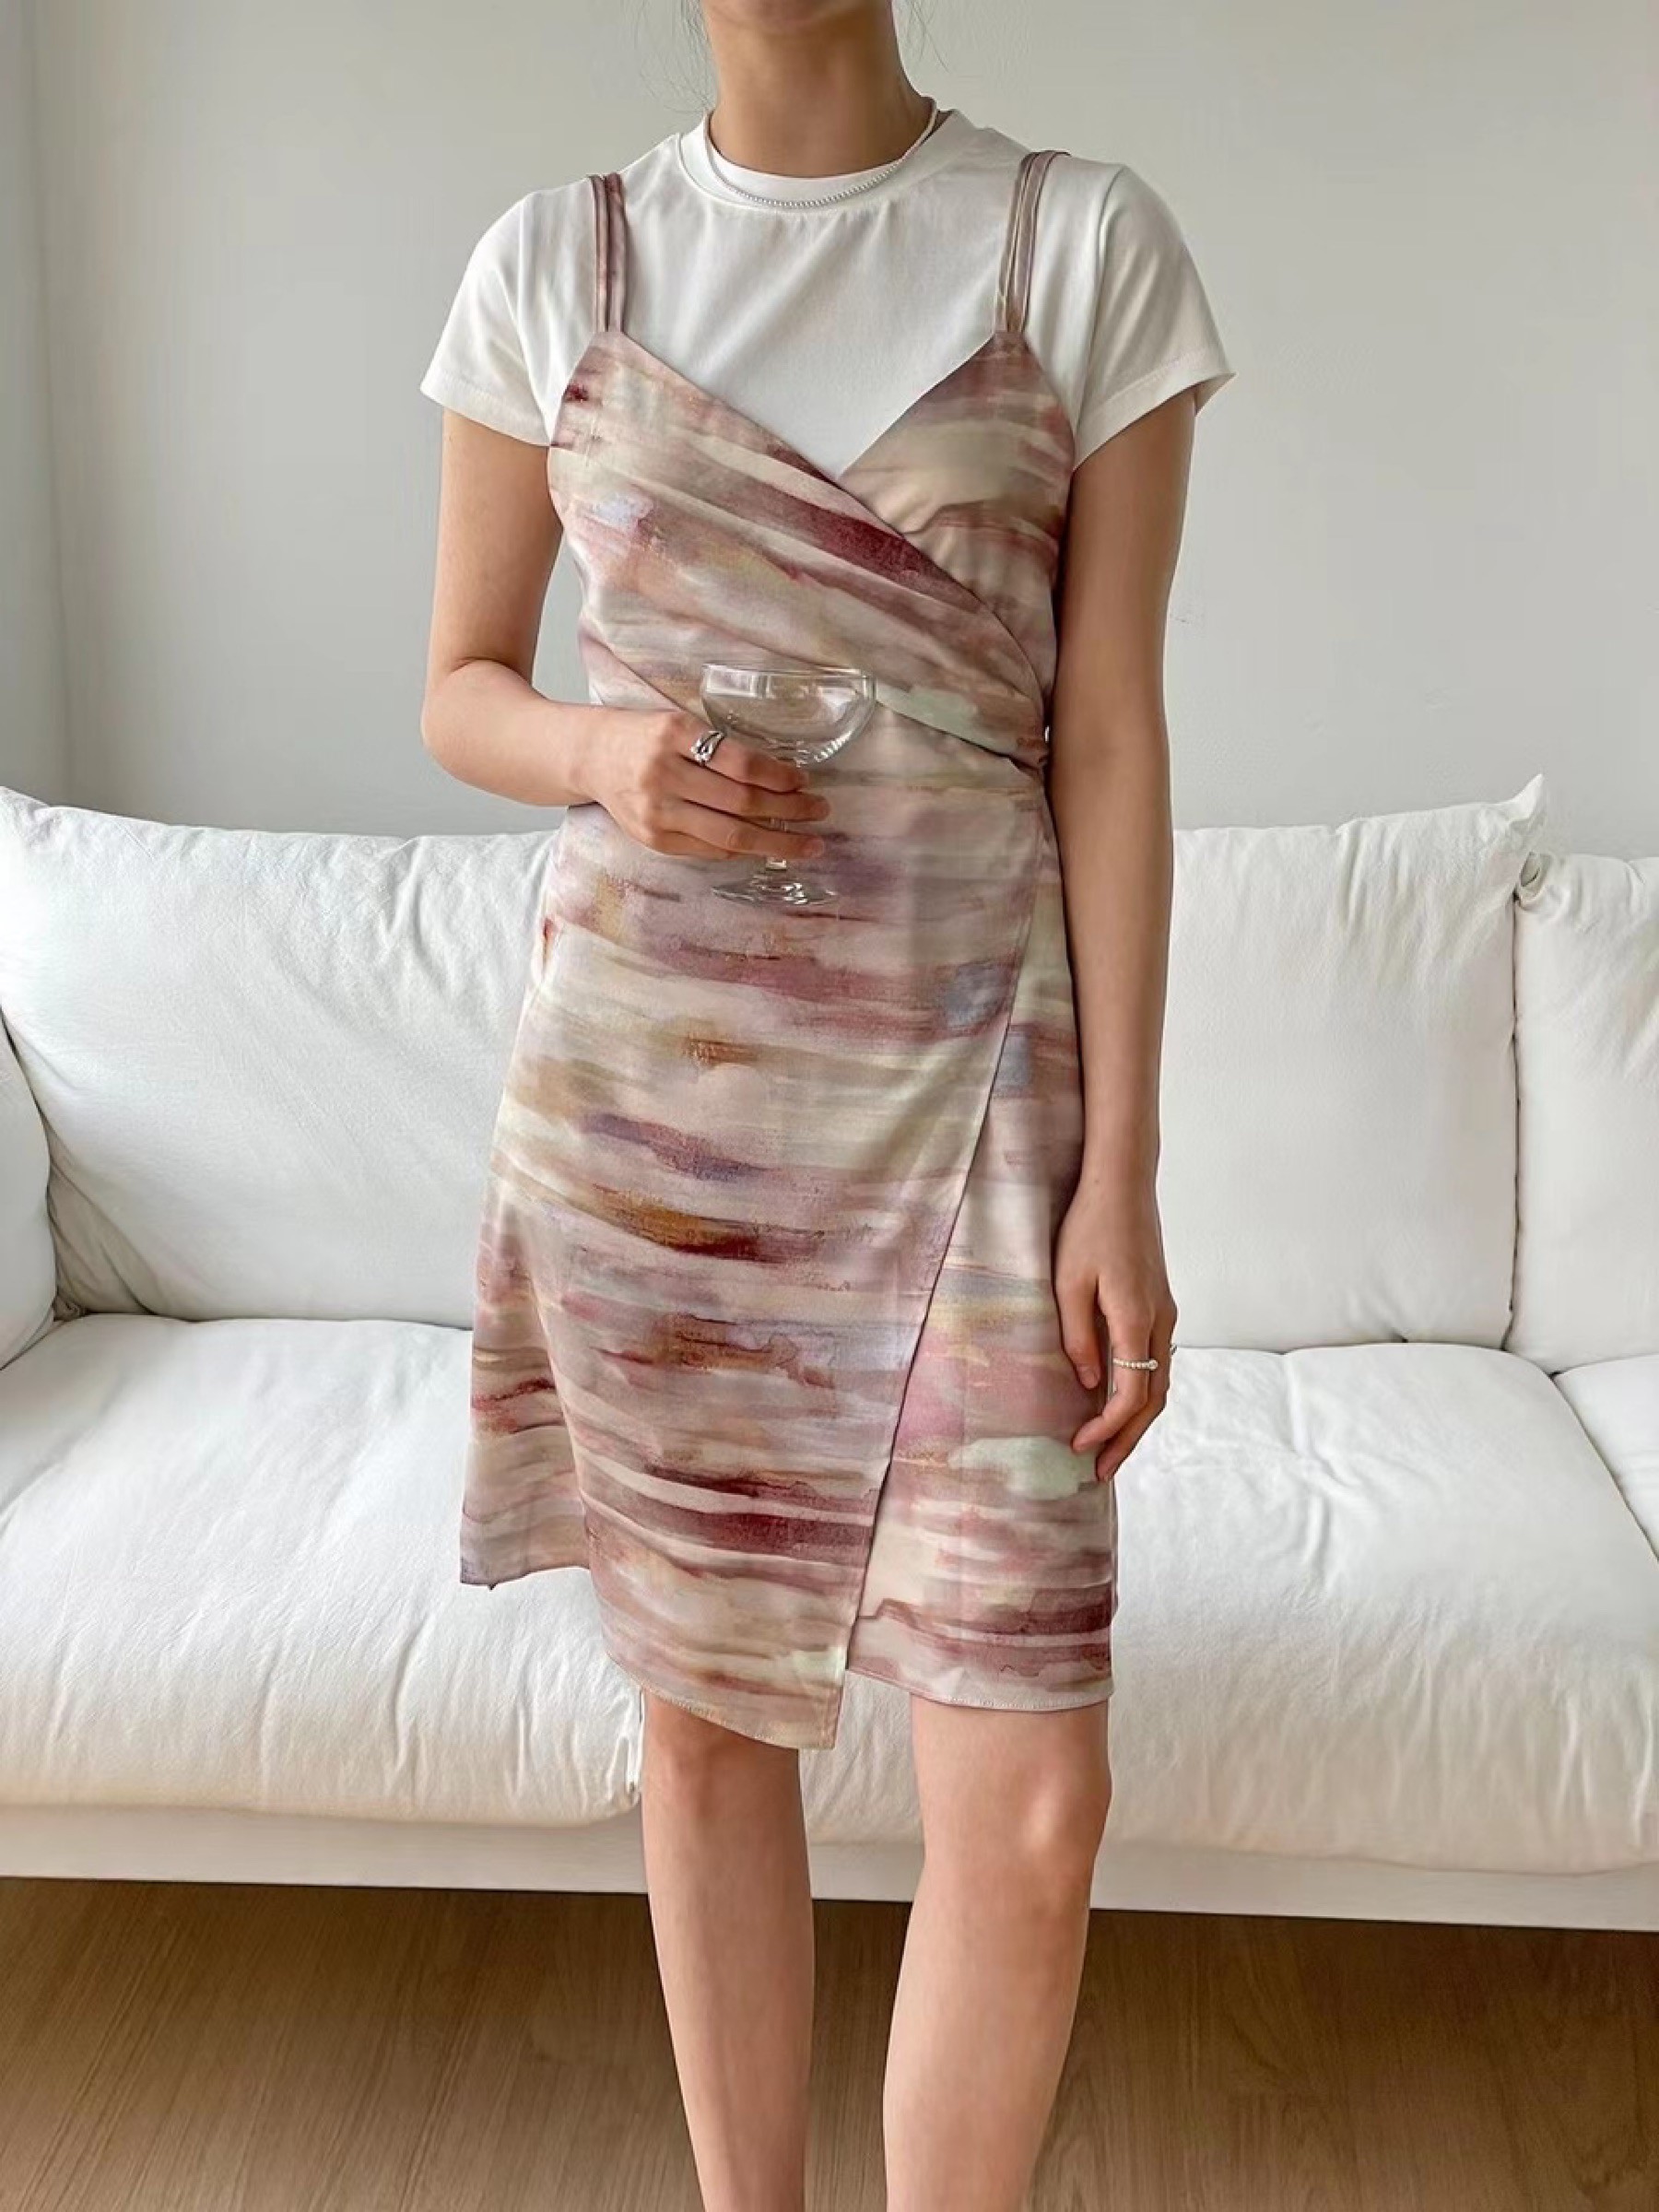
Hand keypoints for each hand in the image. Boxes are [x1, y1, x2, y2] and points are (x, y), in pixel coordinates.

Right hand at [577, 707, 830, 861]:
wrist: (589, 757)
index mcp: (673, 734)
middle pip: (741, 802)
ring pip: (729, 835)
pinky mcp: (653, 838)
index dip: (779, 776)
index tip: (804, 780)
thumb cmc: (644, 736)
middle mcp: (663, 774)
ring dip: (776, 840)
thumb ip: (719, 748)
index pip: (740, 763)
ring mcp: (656, 811)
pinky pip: (709, 849)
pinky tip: (768, 847)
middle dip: (788, 810)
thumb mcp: (678, 724)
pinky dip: (743, 850)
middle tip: (819, 810)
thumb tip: (783, 779)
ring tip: (808, 841)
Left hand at [1054, 1172, 1176, 1481]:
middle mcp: (1160, 1322)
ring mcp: (1164, 1315)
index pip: (1131, 1394)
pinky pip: (1155, 1363)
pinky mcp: (1159, 1306)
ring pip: (1159, 1384)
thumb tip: (1086, 1383)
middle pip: (1153, 1400)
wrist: (1123, 1185)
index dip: (1107, 1427)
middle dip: (1127, 1439)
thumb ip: (1077, 1336)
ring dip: (1136, 1421)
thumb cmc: (1089, 1228)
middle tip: (1101, 1472)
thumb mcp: (1068, 1282)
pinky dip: (1141, 1394)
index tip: (1079, 1446)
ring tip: (1109, 1448)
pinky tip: (1118, 1404)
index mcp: (1136, 1319)